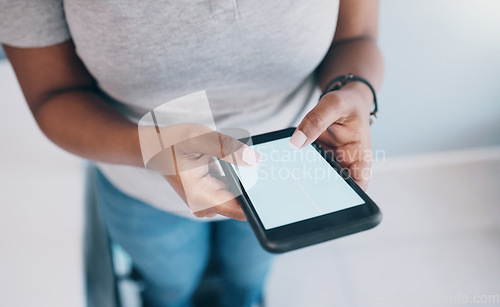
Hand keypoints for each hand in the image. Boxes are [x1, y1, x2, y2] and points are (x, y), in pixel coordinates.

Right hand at [143, 123, 259, 219]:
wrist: (153, 148)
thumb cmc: (172, 142)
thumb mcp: (199, 138)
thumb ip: (227, 148)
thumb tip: (254, 159)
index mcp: (201, 197)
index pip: (241, 212)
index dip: (258, 204)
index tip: (273, 189)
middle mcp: (205, 206)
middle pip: (242, 204)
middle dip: (255, 188)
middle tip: (265, 167)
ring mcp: (208, 203)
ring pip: (239, 196)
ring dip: (246, 181)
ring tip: (246, 163)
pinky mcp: (211, 196)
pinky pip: (233, 191)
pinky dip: (238, 179)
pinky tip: (238, 163)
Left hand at [290, 83, 372, 189]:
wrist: (345, 100)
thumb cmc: (348, 103)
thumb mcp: (334, 104)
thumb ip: (315, 121)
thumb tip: (296, 142)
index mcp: (360, 158)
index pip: (357, 188)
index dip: (345, 199)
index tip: (324, 202)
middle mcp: (346, 165)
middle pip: (333, 189)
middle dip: (316, 193)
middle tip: (298, 190)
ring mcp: (330, 164)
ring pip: (317, 181)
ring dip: (303, 181)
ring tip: (287, 180)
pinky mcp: (317, 160)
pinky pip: (306, 168)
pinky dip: (296, 168)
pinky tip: (284, 167)